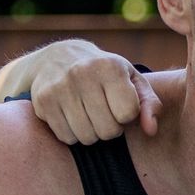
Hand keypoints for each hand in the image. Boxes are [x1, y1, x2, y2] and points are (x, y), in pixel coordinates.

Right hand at [28, 41, 160, 145]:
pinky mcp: (43, 101)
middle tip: (105, 113)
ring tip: (89, 115)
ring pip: (87, 137)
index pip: (128, 113)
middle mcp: (82, 74)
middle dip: (110, 128)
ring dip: (92, 133)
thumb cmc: (104, 74)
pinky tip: (72, 117)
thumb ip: (149, 104)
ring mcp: (60, 87)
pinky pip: (66, 137)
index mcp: (110, 67)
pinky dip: (72, 134)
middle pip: (108, 130)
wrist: (58, 57)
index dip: (127, 115)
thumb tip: (151, 130)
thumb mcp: (132, 80)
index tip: (120, 104)